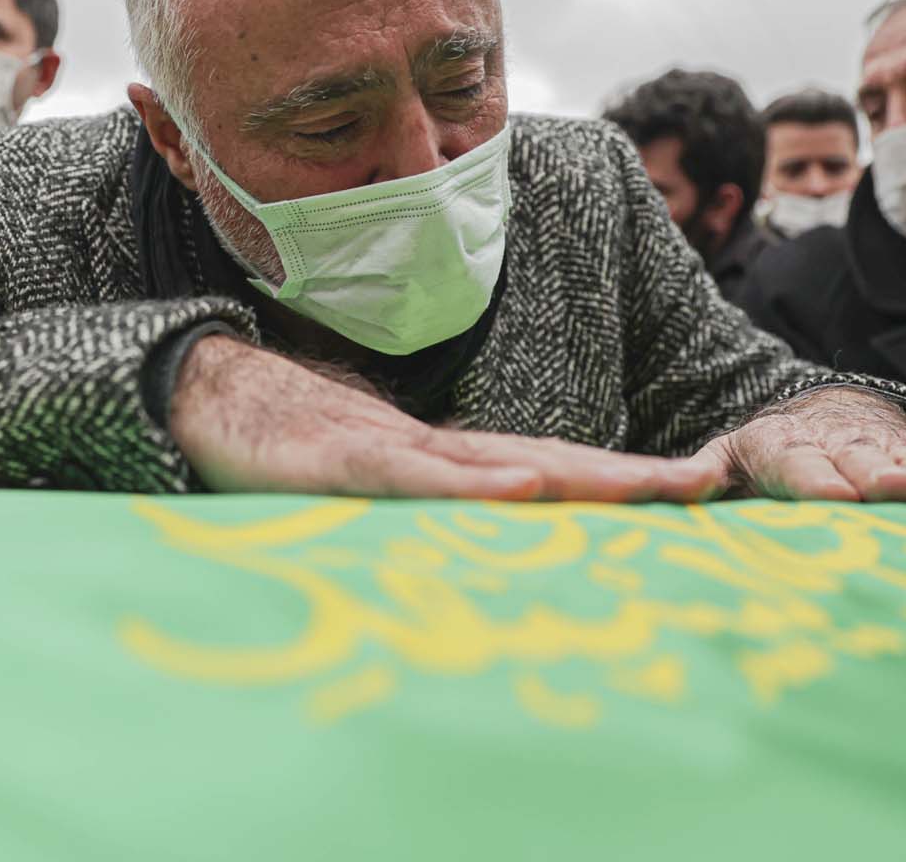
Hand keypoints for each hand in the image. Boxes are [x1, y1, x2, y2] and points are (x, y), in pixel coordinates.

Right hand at [168, 335, 727, 501]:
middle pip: (546, 462)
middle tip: (710, 484)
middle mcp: (428, 447)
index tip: (690, 487)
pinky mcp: (338, 461)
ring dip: (582, 476)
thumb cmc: (276, 435)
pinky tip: (523, 488)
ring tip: (656, 489)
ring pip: (498, 465)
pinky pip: (410, 475)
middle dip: (631, 478)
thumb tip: (473, 517)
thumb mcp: (358, 474)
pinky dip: (467, 482)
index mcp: (436, 453)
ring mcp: (386, 449)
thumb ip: (414, 494)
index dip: (617, 478)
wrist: (195, 387)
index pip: (543, 466)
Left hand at [692, 387, 905, 503]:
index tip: (838, 499)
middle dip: (882, 478)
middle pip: (860, 463)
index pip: (798, 466)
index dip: (818, 481)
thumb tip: (681, 485)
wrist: (817, 412)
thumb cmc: (764, 452)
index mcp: (782, 446)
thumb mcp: (725, 457)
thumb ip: (699, 474)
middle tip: (903, 492)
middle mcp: (838, 443)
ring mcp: (883, 446)